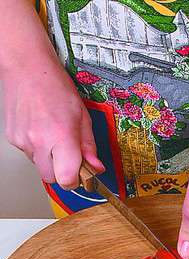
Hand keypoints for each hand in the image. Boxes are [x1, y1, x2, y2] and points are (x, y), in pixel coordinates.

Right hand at [2, 64, 103, 189]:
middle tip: (70, 156)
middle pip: (53, 179)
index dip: (76, 181)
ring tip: (54, 136)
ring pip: (40, 167)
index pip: (67, 180)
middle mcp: (39, 142)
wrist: (26, 67)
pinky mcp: (13, 139)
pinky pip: (29, 154)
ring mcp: (23, 141)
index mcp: (61, 137)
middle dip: (63, 172)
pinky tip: (42, 130)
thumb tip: (96, 167)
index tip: (82, 174)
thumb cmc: (54, 86)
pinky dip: (38, 148)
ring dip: (50, 159)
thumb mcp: (83, 116)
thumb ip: (89, 146)